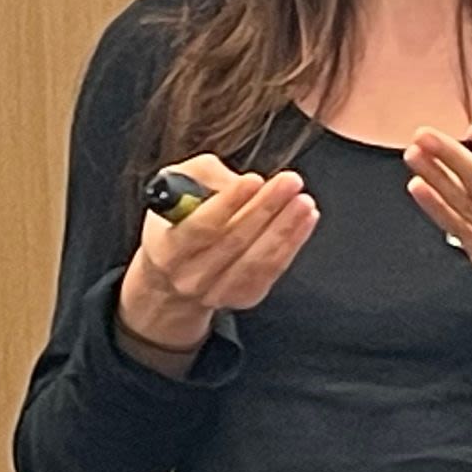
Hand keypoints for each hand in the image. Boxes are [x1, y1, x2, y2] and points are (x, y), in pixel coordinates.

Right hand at [120, 155, 319, 354]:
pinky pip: (273, 270)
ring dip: (285, 228)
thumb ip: (202, 175)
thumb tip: (239, 180)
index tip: (253, 180)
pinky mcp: (243, 297)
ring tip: (303, 200)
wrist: (171, 277)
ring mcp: (217, 292)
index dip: (227, 203)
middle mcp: (189, 276)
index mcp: (166, 248)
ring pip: (257, 260)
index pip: (199, 227)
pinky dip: (292, 243)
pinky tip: (305, 219)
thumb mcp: (174, 187)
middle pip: (233, 241)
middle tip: (289, 181)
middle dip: (265, 208)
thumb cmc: (177, 222)